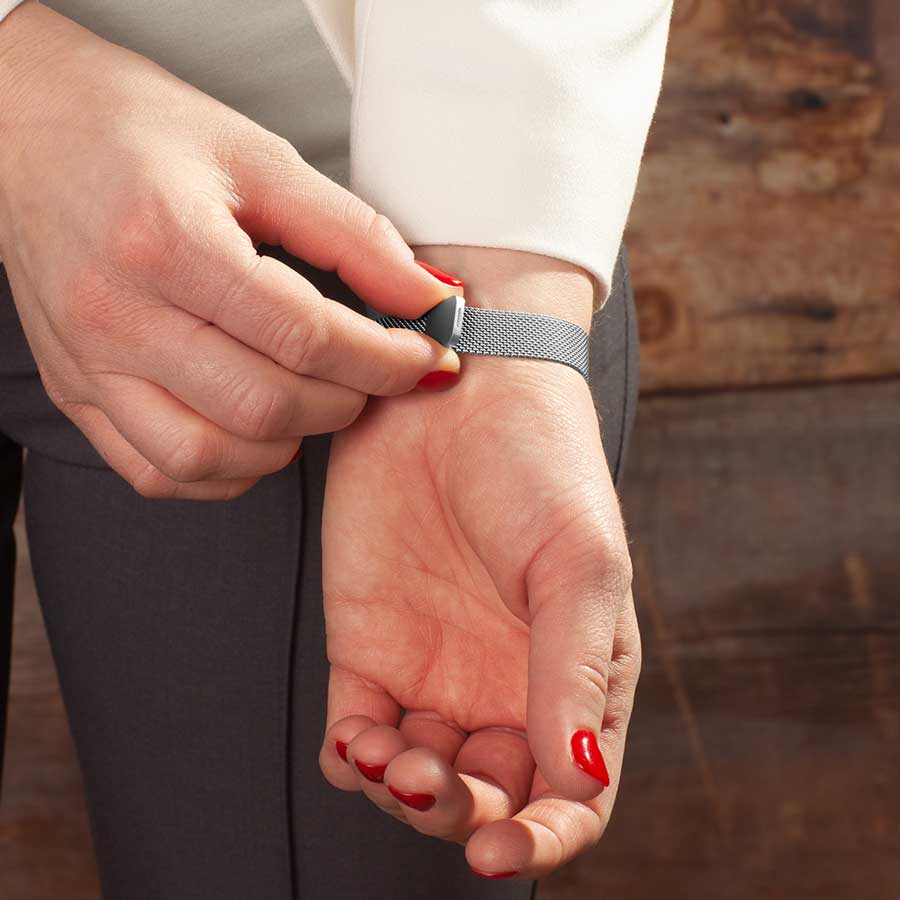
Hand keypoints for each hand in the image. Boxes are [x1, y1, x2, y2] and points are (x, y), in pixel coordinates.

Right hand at [0, 2, 456, 498]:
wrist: (26, 128)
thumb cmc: (140, 132)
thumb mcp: (260, 159)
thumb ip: (354, 235)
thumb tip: (428, 297)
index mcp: (167, 240)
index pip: (305, 336)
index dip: (385, 358)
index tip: (425, 355)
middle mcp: (115, 313)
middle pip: (264, 404)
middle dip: (350, 402)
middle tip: (376, 373)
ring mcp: (88, 361)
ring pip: (208, 456)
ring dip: (289, 442)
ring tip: (316, 399)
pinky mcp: (76, 390)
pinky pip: (158, 472)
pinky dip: (225, 471)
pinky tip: (255, 431)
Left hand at [319, 248, 639, 878]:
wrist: (454, 391)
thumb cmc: (541, 463)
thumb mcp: (579, 562)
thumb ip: (575, 672)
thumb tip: (579, 781)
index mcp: (573, 675)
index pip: (572, 794)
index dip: (544, 840)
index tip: (501, 850)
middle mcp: (505, 685)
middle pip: (485, 800)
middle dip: (456, 817)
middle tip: (430, 781)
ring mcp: (434, 671)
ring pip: (415, 780)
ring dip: (399, 794)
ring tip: (386, 752)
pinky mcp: (368, 647)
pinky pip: (356, 735)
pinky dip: (351, 759)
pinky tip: (355, 738)